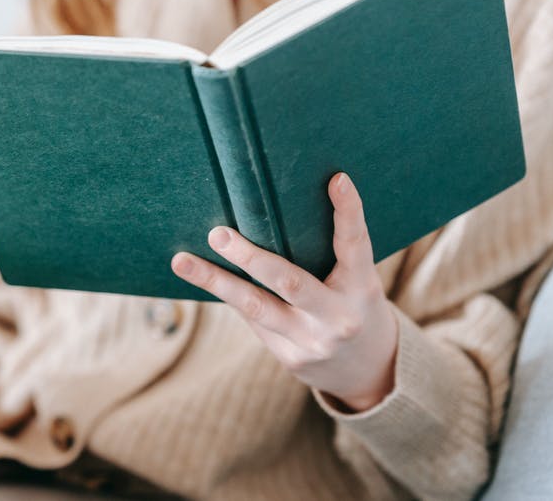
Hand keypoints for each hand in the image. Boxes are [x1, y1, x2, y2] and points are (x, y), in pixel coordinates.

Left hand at [171, 172, 397, 411]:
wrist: (370, 372)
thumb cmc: (354, 308)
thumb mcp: (358, 283)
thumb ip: (329, 257)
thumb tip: (272, 215)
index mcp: (362, 289)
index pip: (355, 245)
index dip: (348, 212)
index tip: (337, 179)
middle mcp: (338, 317)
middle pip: (290, 282)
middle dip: (250, 257)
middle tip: (217, 233)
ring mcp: (312, 341)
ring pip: (256, 307)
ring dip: (215, 281)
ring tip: (182, 261)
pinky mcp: (291, 358)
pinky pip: (254, 321)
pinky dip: (231, 295)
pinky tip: (204, 277)